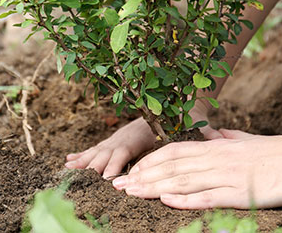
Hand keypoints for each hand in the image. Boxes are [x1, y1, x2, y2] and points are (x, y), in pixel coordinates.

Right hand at [65, 101, 218, 178]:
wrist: (181, 100)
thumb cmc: (187, 116)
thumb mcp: (193, 123)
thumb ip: (201, 130)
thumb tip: (213, 132)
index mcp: (142, 132)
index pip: (125, 151)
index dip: (116, 164)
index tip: (108, 178)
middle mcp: (127, 134)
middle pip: (106, 152)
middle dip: (93, 166)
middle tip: (81, 180)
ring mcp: (119, 136)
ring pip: (97, 150)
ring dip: (83, 162)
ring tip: (67, 170)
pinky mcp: (116, 140)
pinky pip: (96, 148)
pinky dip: (82, 155)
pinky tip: (68, 161)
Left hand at [111, 128, 281, 208]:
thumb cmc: (279, 150)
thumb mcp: (246, 141)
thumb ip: (227, 139)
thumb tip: (214, 134)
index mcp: (216, 147)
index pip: (174, 151)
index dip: (150, 161)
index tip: (132, 171)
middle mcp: (216, 158)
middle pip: (171, 166)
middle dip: (142, 176)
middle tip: (118, 186)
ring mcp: (227, 175)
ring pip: (183, 180)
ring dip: (154, 187)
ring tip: (131, 193)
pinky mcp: (242, 192)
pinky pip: (208, 196)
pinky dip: (186, 198)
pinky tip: (167, 200)